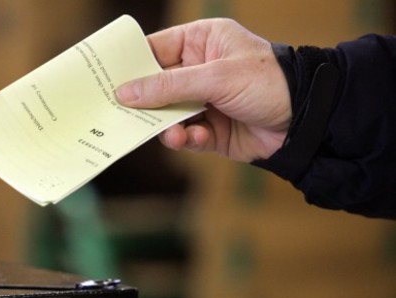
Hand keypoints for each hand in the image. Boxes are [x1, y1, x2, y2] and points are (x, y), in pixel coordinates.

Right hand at [116, 18, 290, 162]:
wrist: (307, 120)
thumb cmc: (268, 82)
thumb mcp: (216, 77)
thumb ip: (168, 86)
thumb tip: (125, 92)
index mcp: (201, 43)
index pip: (155, 50)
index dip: (131, 65)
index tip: (106, 80)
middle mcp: (199, 71)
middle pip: (156, 87)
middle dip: (144, 103)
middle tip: (123, 115)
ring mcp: (203, 102)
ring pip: (167, 116)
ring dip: (167, 127)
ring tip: (173, 134)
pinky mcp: (210, 130)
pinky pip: (186, 135)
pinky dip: (187, 139)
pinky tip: (196, 138)